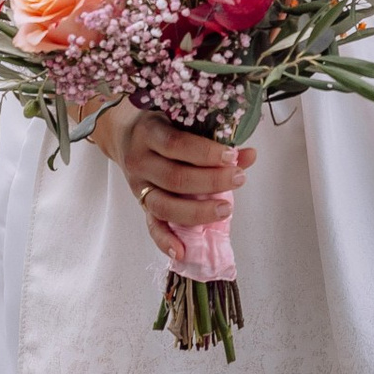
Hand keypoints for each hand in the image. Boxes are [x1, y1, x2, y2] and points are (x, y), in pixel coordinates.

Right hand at [98, 102, 255, 238]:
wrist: (124, 135)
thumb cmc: (163, 126)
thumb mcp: (182, 122)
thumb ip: (214, 137)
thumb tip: (249, 155)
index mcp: (150, 132)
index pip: (177, 144)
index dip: (206, 153)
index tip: (232, 156)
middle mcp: (140, 161)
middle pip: (175, 177)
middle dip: (211, 181)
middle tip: (239, 179)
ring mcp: (138, 186)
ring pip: (164, 205)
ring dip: (197, 211)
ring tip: (226, 209)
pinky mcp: (140, 205)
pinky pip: (151, 226)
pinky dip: (165, 241)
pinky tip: (182, 251)